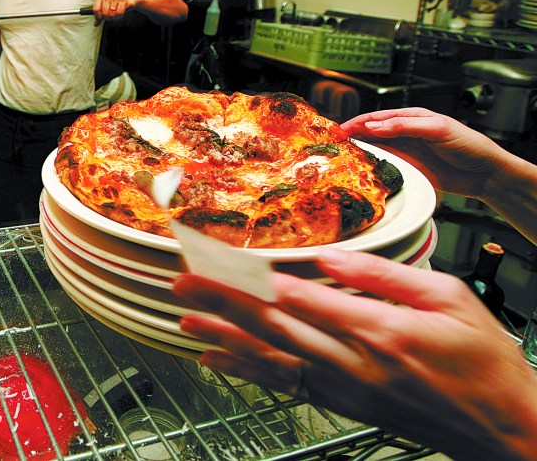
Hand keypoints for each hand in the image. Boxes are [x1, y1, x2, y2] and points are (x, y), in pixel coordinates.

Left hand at [92, 0, 137, 23]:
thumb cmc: (117, 2)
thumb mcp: (106, 5)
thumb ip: (100, 14)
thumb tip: (96, 24)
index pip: (96, 9)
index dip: (98, 17)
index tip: (100, 20)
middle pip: (104, 13)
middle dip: (108, 17)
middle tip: (112, 15)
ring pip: (111, 14)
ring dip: (114, 17)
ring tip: (116, 13)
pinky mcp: (123, 1)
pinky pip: (119, 13)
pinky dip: (120, 16)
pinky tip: (121, 12)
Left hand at [173, 249, 536, 460]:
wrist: (507, 431)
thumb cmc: (485, 362)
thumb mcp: (450, 299)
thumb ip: (384, 276)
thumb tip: (330, 257)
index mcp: (381, 331)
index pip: (302, 299)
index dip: (254, 279)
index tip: (220, 260)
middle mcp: (354, 364)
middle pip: (274, 328)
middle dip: (223, 305)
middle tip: (183, 284)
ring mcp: (345, 389)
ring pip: (271, 360)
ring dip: (224, 340)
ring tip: (186, 321)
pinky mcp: (343, 404)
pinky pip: (285, 385)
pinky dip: (248, 372)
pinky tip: (218, 361)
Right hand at [341, 107, 507, 200]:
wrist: (485, 175)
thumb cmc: (469, 146)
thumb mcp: (437, 129)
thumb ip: (406, 125)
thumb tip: (376, 124)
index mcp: (411, 118)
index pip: (377, 118)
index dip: (357, 123)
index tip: (339, 130)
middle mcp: (405, 133)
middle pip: (371, 133)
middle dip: (351, 136)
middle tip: (333, 144)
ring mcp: (405, 152)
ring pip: (374, 149)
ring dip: (358, 152)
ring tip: (340, 156)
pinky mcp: (408, 169)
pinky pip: (384, 166)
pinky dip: (370, 167)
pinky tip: (360, 169)